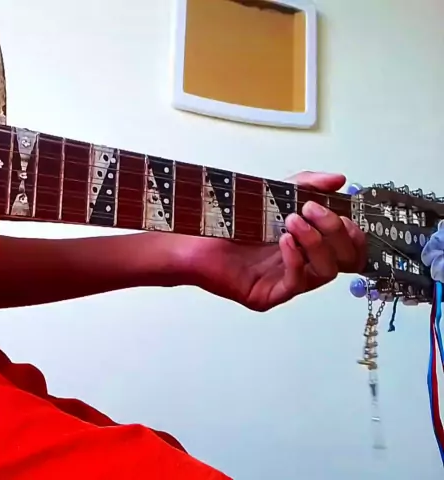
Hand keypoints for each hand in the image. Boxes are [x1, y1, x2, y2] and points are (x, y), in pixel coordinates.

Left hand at [188, 171, 366, 311]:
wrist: (190, 238)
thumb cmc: (228, 221)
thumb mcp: (271, 195)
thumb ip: (305, 185)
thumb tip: (338, 179)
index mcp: (307, 244)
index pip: (349, 247)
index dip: (352, 230)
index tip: (338, 209)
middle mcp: (301, 264)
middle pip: (345, 260)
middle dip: (336, 232)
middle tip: (312, 210)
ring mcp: (285, 282)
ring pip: (326, 272)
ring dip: (315, 243)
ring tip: (292, 222)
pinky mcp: (267, 295)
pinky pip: (295, 283)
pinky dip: (295, 259)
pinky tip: (284, 241)